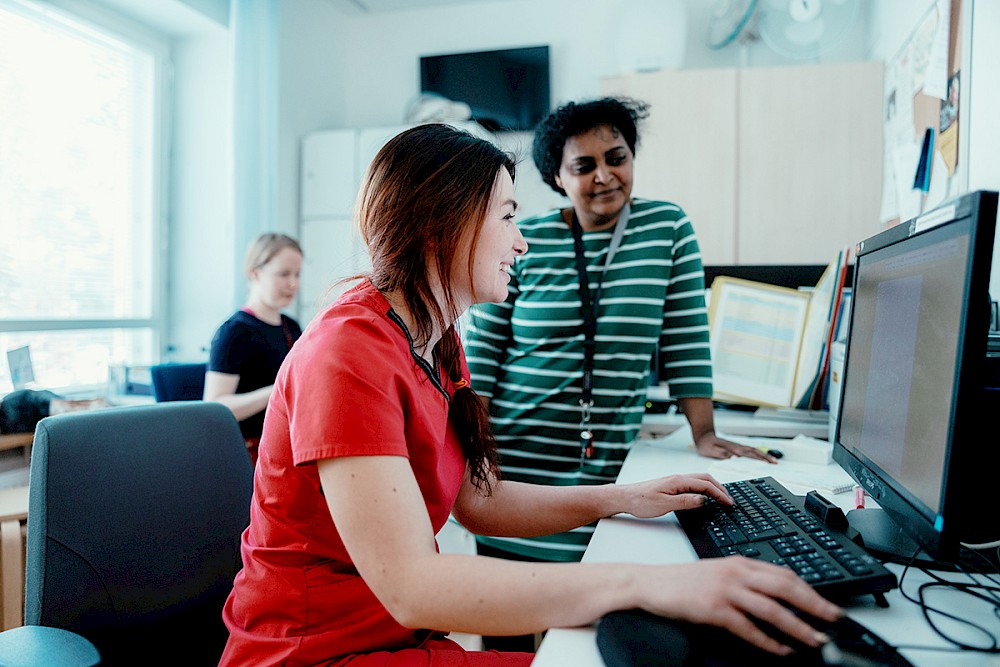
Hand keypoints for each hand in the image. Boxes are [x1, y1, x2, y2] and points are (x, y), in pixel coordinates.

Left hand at [621, 474, 733, 518]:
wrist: (624, 498)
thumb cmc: (640, 501)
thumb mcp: (664, 504)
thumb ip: (685, 502)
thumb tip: (703, 499)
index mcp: (678, 481)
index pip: (705, 485)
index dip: (719, 494)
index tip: (729, 503)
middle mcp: (678, 478)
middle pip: (705, 479)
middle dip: (720, 488)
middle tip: (730, 500)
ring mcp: (674, 481)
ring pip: (699, 480)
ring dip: (713, 487)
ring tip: (722, 497)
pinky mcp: (671, 486)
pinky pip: (693, 484)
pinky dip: (704, 488)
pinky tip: (705, 496)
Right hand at [645, 557, 842, 655]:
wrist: (650, 583)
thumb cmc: (683, 581)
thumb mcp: (719, 572)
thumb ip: (746, 579)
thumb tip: (778, 594)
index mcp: (739, 562)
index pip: (784, 574)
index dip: (811, 590)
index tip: (828, 604)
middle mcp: (736, 573)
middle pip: (785, 588)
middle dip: (815, 606)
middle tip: (834, 620)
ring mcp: (725, 590)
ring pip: (772, 609)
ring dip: (798, 627)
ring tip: (814, 640)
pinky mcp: (713, 609)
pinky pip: (748, 628)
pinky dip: (768, 642)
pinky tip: (780, 651)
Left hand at [694, 432, 776, 462]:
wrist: (703, 435)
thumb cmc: (706, 444)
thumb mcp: (711, 450)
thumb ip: (722, 454)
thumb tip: (735, 457)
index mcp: (733, 449)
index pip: (749, 454)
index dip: (759, 458)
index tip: (768, 463)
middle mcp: (737, 447)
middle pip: (755, 451)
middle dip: (766, 457)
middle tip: (776, 463)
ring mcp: (737, 446)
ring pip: (753, 450)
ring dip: (763, 455)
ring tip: (772, 461)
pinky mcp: (736, 447)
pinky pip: (750, 451)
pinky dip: (757, 454)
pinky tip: (760, 457)